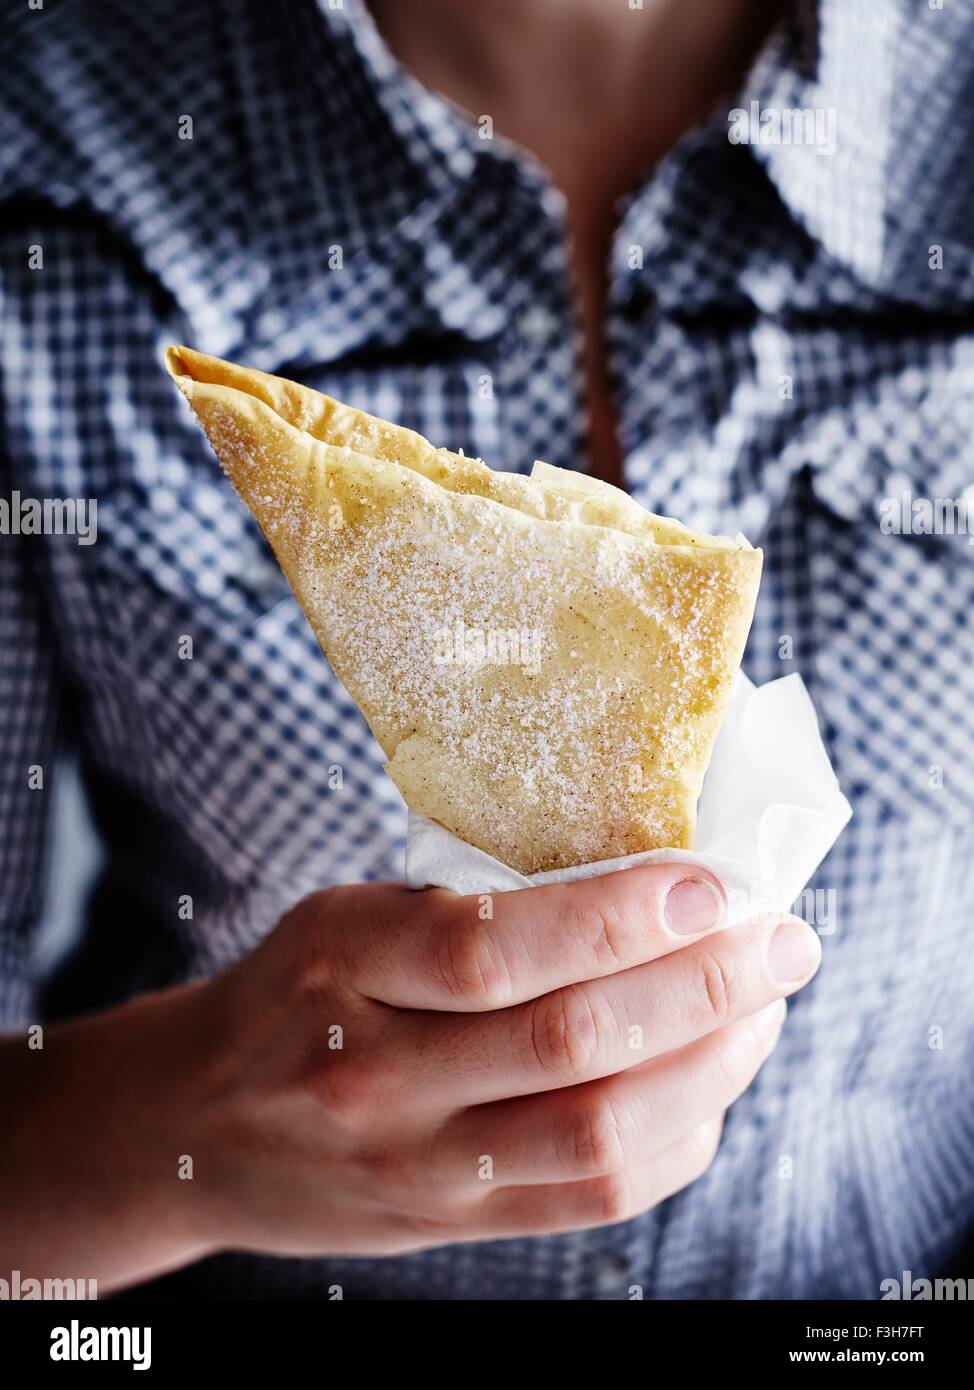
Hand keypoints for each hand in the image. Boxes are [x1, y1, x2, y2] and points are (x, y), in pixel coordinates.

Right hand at [186, 867, 819, 1257]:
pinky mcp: (450, 1223)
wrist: (194, 1127)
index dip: (615, 915)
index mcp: (341, 964)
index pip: (491, 947)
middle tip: (782, 941)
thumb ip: (465, 911)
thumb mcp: (344, 919)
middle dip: (701, 988)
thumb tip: (637, 883)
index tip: (707, 882)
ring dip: (709, 1068)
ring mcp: (414, 1166)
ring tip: (763, 1011)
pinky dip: (675, 1139)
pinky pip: (590, 1197)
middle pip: (568, 1044)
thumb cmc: (291, 995)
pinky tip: (711, 1087)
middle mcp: (374, 1075)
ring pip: (597, 1132)